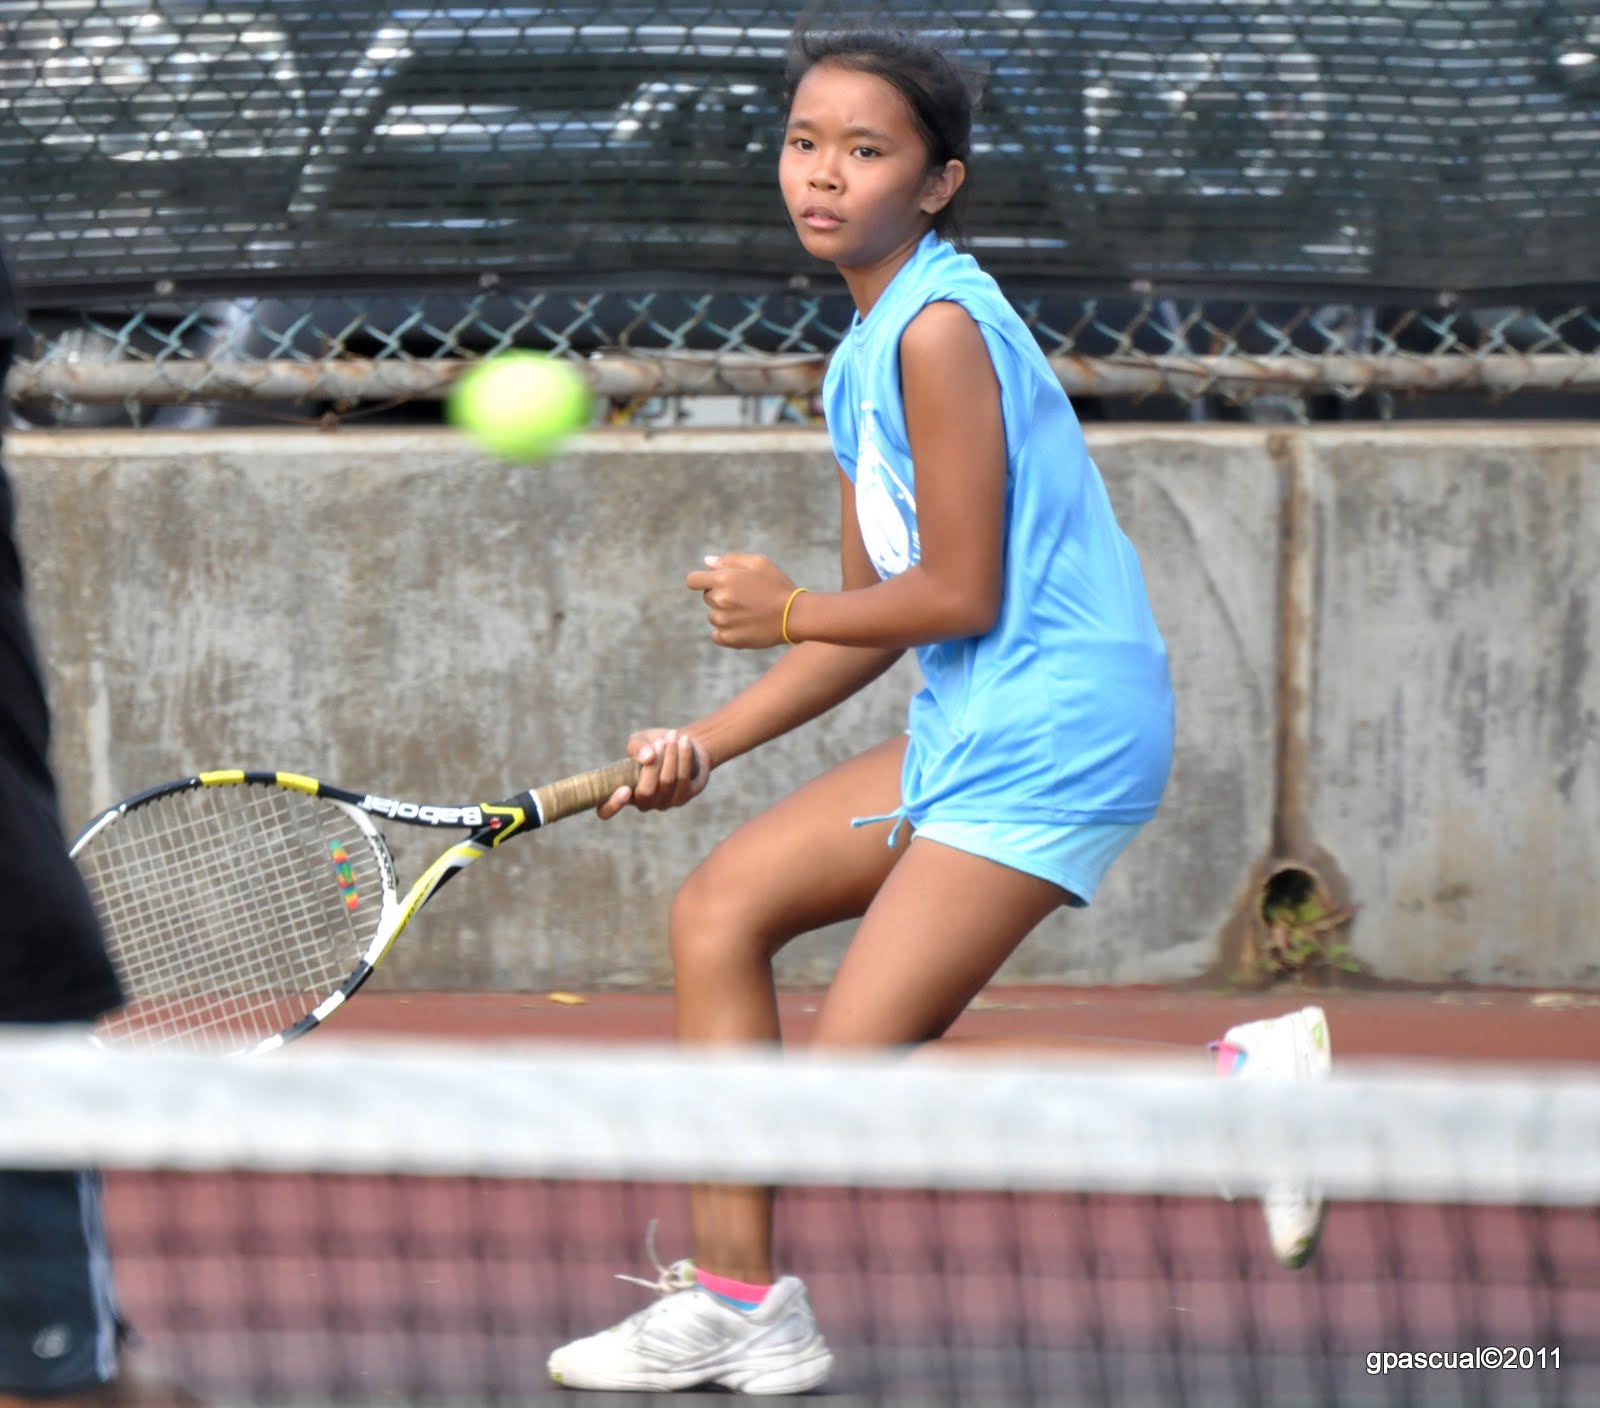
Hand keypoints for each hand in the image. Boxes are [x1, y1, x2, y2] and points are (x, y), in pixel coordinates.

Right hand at [596, 727, 709, 818]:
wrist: (680, 744)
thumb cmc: (653, 745)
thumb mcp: (640, 740)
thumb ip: (637, 747)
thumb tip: (647, 757)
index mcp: (621, 792)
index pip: (606, 811)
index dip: (613, 805)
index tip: (624, 789)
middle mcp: (642, 803)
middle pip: (646, 792)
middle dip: (654, 766)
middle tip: (659, 742)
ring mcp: (663, 803)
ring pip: (667, 783)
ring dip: (671, 757)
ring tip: (673, 735)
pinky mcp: (684, 797)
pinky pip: (684, 780)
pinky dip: (684, 758)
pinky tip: (684, 741)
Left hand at [684, 553, 798, 648]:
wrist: (795, 615)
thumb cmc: (778, 586)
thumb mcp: (759, 563)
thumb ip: (730, 560)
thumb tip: (707, 562)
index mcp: (723, 579)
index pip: (693, 580)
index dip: (700, 580)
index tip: (711, 583)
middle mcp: (719, 601)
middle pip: (707, 597)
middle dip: (720, 595)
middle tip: (744, 597)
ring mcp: (723, 622)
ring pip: (713, 616)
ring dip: (724, 614)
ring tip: (748, 612)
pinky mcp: (730, 639)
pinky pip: (717, 635)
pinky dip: (726, 631)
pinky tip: (743, 626)